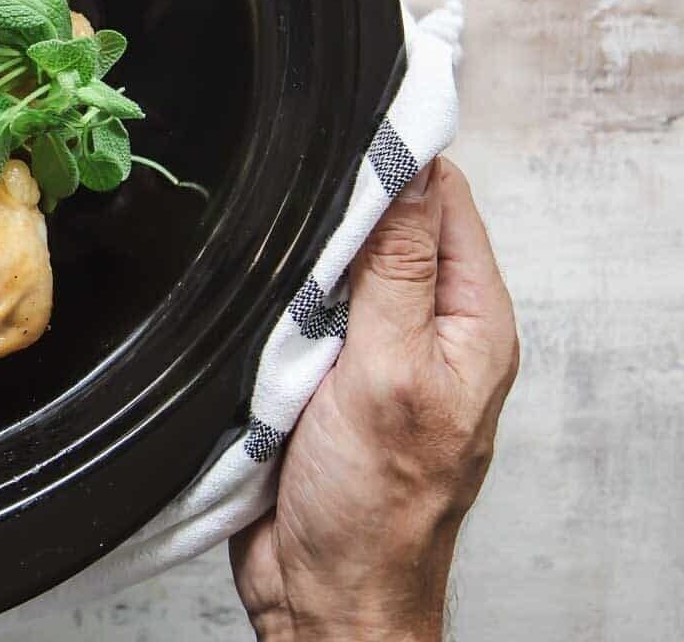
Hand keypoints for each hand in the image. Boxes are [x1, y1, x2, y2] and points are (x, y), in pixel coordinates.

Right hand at [229, 158, 518, 641]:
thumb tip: (407, 170)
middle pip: (384, 228)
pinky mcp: (322, 377)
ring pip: (331, 268)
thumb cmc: (373, 510)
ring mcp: (373, 354)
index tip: (342, 136)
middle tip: (291, 214)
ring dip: (296, 267)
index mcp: (471, 323)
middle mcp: (429, 331)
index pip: (444, 202)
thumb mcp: (387, 373)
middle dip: (335, 216)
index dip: (397, 161)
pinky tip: (255, 313)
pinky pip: (293, 313)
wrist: (322, 591)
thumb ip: (395, 269)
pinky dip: (271, 307)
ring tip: (274, 278)